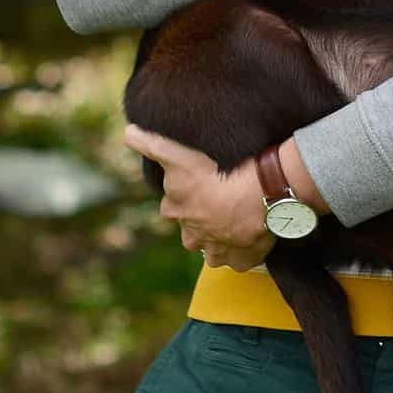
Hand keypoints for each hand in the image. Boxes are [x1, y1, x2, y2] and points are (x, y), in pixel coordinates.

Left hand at [123, 124, 274, 271]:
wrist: (264, 192)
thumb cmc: (219, 172)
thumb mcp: (179, 155)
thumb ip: (151, 145)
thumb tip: (128, 133)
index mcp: (176, 210)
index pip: (174, 203)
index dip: (186, 192)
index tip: (202, 180)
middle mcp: (192, 236)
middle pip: (192, 226)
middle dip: (202, 215)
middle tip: (222, 195)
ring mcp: (216, 251)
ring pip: (213, 245)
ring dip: (221, 234)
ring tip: (238, 214)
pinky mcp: (239, 260)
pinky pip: (238, 258)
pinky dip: (242, 249)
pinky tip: (251, 231)